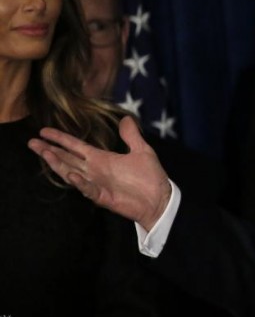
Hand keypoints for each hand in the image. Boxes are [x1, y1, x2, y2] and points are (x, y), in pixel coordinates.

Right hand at [28, 116, 170, 229]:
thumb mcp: (142, 151)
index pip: (75, 146)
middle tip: (31, 142)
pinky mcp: (102, 196)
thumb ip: (131, 136)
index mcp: (101, 158)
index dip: (60, 139)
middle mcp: (95, 170)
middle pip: (67, 158)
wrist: (160, 199)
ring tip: (44, 153)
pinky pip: (88, 189)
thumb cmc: (150, 177)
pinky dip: (79, 182)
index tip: (43, 131)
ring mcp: (97, 183)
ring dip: (58, 164)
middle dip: (49, 150)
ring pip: (71, 172)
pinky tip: (71, 174)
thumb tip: (125, 117)